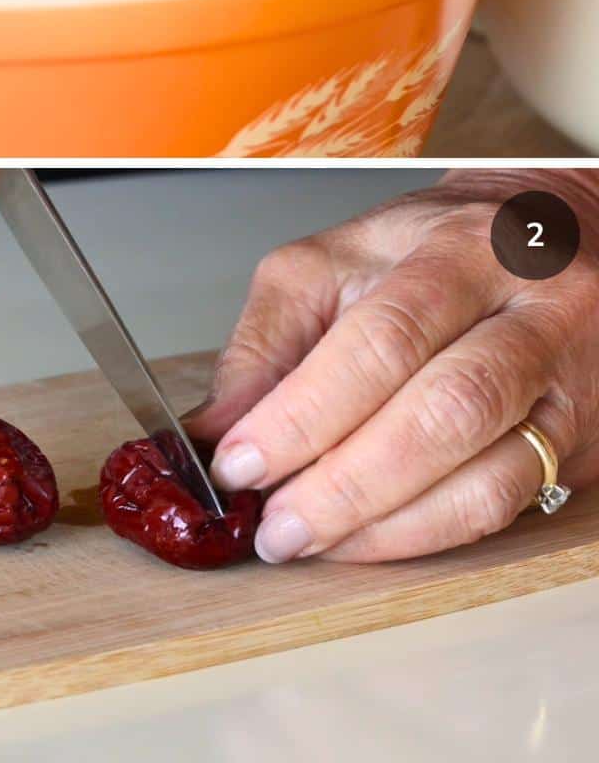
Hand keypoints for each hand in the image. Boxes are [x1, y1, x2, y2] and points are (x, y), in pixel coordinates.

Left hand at [186, 169, 598, 563]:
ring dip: (383, 525)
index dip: (304, 413)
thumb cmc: (424, 249)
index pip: (381, 341)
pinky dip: (424, 534)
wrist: (541, 235)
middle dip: (342, 485)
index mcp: (460, 253)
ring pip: (486, 477)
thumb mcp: (328, 262)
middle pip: (441, 413)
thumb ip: (267, 340)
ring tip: (309, 540)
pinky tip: (366, 537)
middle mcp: (535, 314)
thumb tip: (214, 429)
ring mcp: (569, 384)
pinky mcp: (580, 440)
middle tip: (273, 524)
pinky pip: (506, 507)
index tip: (239, 462)